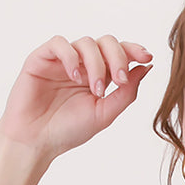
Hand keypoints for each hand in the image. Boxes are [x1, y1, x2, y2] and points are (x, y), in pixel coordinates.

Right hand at [0, 34, 152, 162]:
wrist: (36, 141)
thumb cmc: (68, 130)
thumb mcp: (105, 114)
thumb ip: (126, 92)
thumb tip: (145, 68)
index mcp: (98, 76)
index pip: (119, 54)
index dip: (133, 50)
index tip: (147, 57)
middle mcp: (82, 65)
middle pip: (106, 42)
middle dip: (118, 58)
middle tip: (119, 80)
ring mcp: (62, 61)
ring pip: (86, 43)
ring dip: (96, 64)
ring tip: (96, 90)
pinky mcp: (41, 59)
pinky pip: (59, 44)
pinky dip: (71, 57)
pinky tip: (75, 77)